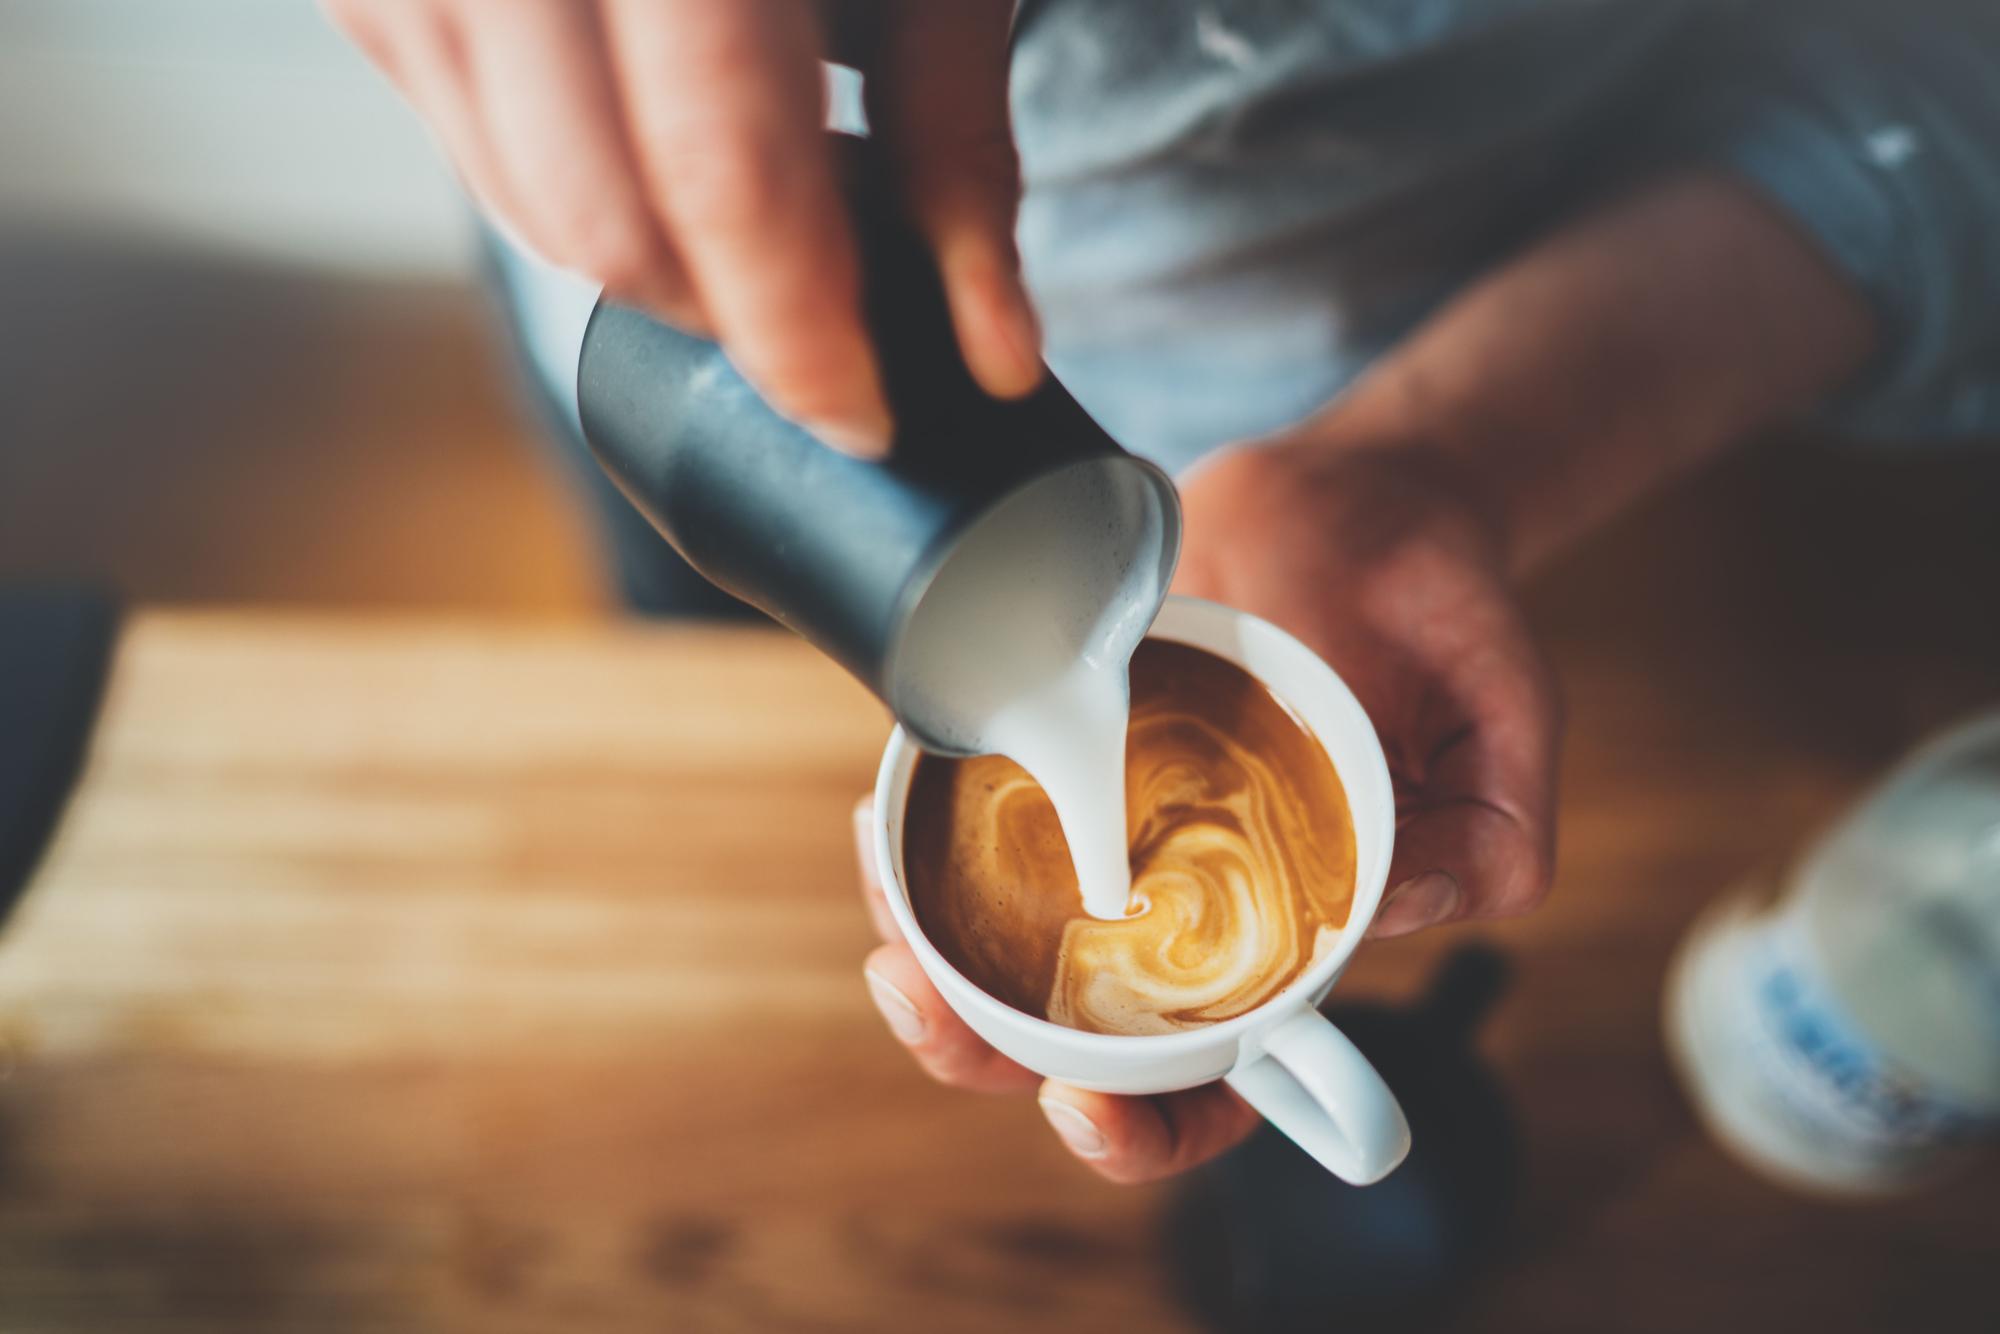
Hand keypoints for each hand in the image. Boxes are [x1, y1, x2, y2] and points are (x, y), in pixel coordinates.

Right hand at [324, 0, 1040, 454]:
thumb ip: (961, 146)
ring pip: (515, 197)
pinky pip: (457, 129)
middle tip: (822, 313)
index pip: (725, 174)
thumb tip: (994, 349)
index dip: (797, 331)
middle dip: (723, 312)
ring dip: (645, 254)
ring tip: (753, 195)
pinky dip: (561, 175)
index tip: (859, 415)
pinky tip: (652, 124)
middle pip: (601, 215)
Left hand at [852, 440, 1560, 1180]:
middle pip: (1064, 1030)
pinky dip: (918, 832)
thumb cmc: (1440, 631)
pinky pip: (969, 812)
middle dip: (976, 1047)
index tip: (1084, 1104)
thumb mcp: (1505, 728)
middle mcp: (1183, 905)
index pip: (1213, 1082)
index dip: (1146, 1130)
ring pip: (993, 937)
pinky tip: (887, 813)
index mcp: (1287, 944)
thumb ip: (1494, 838)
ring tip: (888, 927)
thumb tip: (1397, 907)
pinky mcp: (1064, 749)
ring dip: (923, 952)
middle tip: (921, 1000)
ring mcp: (1113, 830)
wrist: (1370, 500)